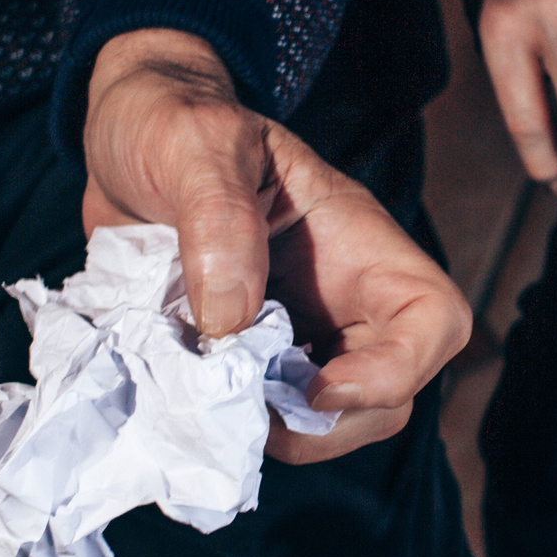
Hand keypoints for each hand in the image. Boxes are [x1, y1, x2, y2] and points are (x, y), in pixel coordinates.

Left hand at [82, 28, 470, 461]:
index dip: (398, 368)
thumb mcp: (195, 144)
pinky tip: (189, 407)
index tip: (316, 386)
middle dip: (332, 424)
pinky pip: (269, 416)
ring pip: (334, 418)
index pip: (433, 316)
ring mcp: (300, 331)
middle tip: (248, 417)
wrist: (124, 138)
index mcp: (355, 237)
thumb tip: (230, 320)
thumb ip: (217, 217)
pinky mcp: (250, 358)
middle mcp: (343, 293)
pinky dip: (238, 430)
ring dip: (283, 434)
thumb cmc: (172, 121)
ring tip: (211, 411)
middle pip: (393, 390)